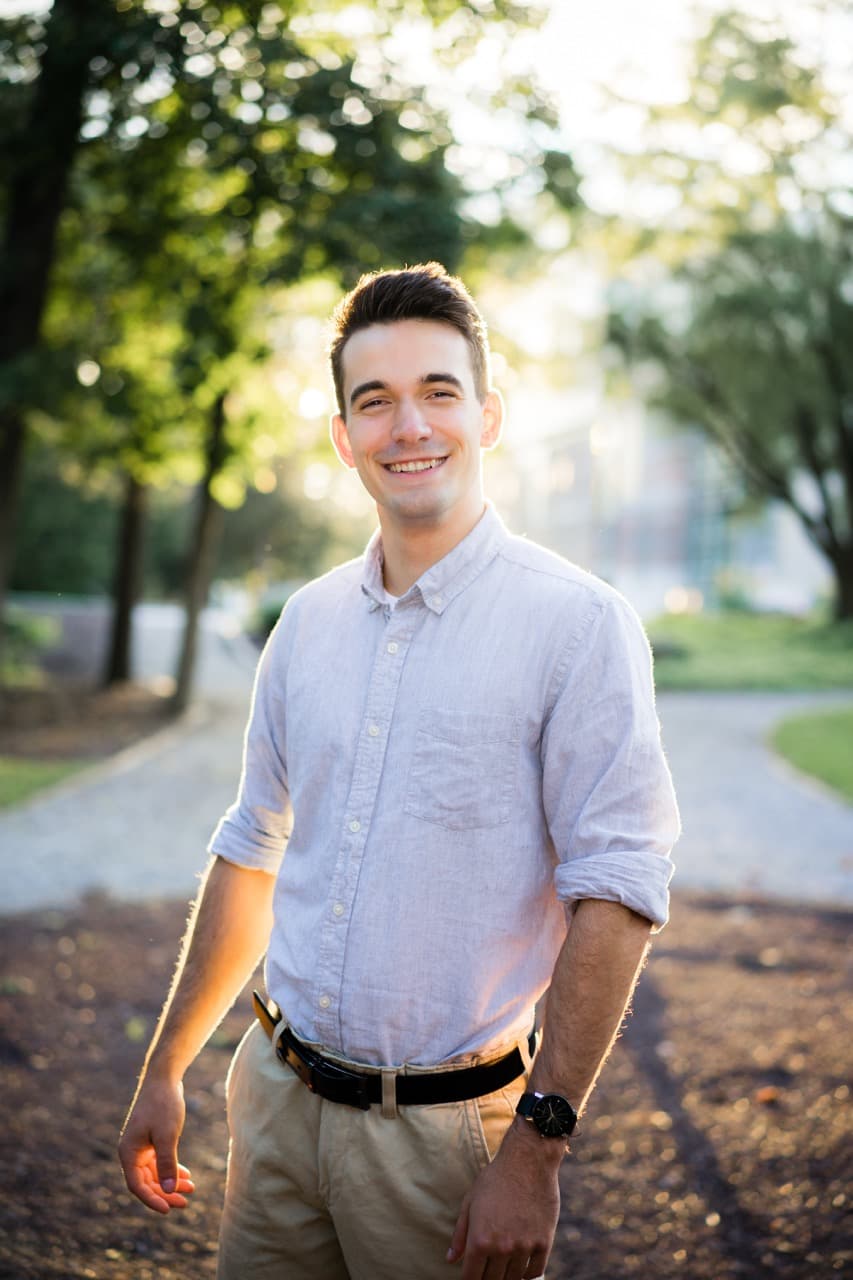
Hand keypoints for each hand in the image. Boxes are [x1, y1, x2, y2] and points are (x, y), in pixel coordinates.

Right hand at [118, 1077, 194, 1214]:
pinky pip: (159, 1162)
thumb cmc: (163, 1104)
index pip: (137, 1186)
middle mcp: (131, 1152)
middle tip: (186, 1202)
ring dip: (171, 1183)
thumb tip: (167, 1191)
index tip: (168, 1210)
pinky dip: (172, 1169)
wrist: (164, 1077)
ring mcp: (141, 1147)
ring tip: (191, 1189)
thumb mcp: (167, 1135)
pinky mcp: (151, 1140)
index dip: (152, 1200)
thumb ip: (167, 1163)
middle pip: (146, 1182)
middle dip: (165, 1193)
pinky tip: (186, 1176)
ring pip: (155, 1173)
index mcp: (128, 1153)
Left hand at [447, 1121, 561, 1279]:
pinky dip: (526, 1273)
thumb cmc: (495, 1178)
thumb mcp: (470, 1202)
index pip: (472, 1278)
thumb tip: (451, 1259)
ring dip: (507, 1277)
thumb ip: (460, 1234)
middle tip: (487, 1270)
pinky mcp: (544, 1242)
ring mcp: (524, 1247)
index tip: (471, 1277)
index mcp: (479, 1239)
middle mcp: (501, 1247)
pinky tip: (520, 1266)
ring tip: (502, 1268)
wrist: (528, 1161)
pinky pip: (535, 1272)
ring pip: (513, 1279)